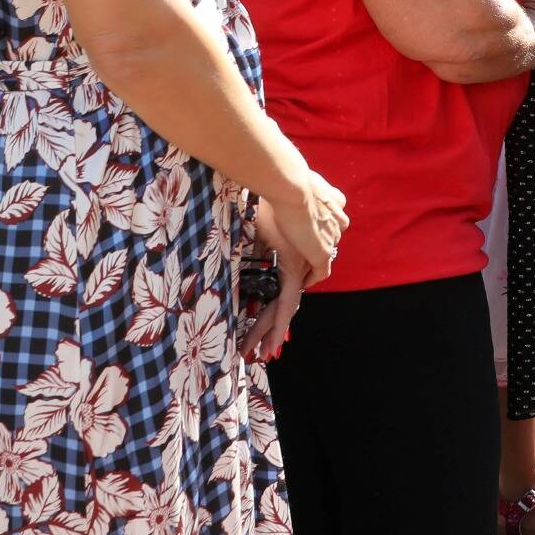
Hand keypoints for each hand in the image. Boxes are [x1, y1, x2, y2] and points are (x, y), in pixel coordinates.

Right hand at [240, 204, 306, 363]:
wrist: (284, 181)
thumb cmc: (267, 197)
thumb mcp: (259, 223)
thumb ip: (253, 240)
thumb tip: (236, 246)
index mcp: (291, 254)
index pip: (285, 288)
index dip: (276, 309)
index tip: (267, 326)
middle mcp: (298, 264)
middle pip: (285, 304)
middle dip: (271, 329)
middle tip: (265, 351)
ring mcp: (298, 266)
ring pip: (285, 308)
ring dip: (270, 331)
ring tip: (261, 353)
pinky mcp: (293, 267)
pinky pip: (285, 303)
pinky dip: (276, 323)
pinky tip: (268, 341)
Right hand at [262, 167, 347, 288]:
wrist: (292, 189)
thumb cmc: (289, 180)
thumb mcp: (299, 177)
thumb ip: (295, 179)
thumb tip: (277, 172)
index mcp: (335, 201)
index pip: (335, 218)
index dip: (323, 226)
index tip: (309, 231)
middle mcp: (338, 220)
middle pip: (331, 236)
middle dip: (318, 243)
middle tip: (301, 252)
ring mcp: (331, 238)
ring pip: (326, 252)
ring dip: (314, 260)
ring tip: (301, 268)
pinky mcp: (322, 254)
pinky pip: (321, 272)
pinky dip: (313, 277)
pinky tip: (303, 282)